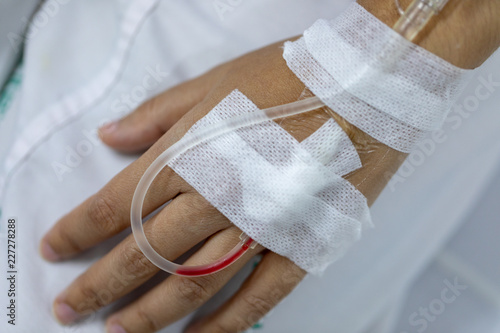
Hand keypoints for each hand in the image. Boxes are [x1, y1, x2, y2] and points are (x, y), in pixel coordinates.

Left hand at [40, 39, 402, 332]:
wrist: (363, 89)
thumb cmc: (288, 79)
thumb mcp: (214, 83)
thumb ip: (157, 115)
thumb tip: (110, 135)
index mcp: (191, 154)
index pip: (118, 204)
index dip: (79, 230)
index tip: (54, 249)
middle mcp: (218, 197)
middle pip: (146, 253)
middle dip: (100, 284)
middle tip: (69, 309)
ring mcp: (261, 227)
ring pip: (195, 284)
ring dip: (151, 313)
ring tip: (119, 331)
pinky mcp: (301, 244)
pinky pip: (258, 296)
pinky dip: (225, 324)